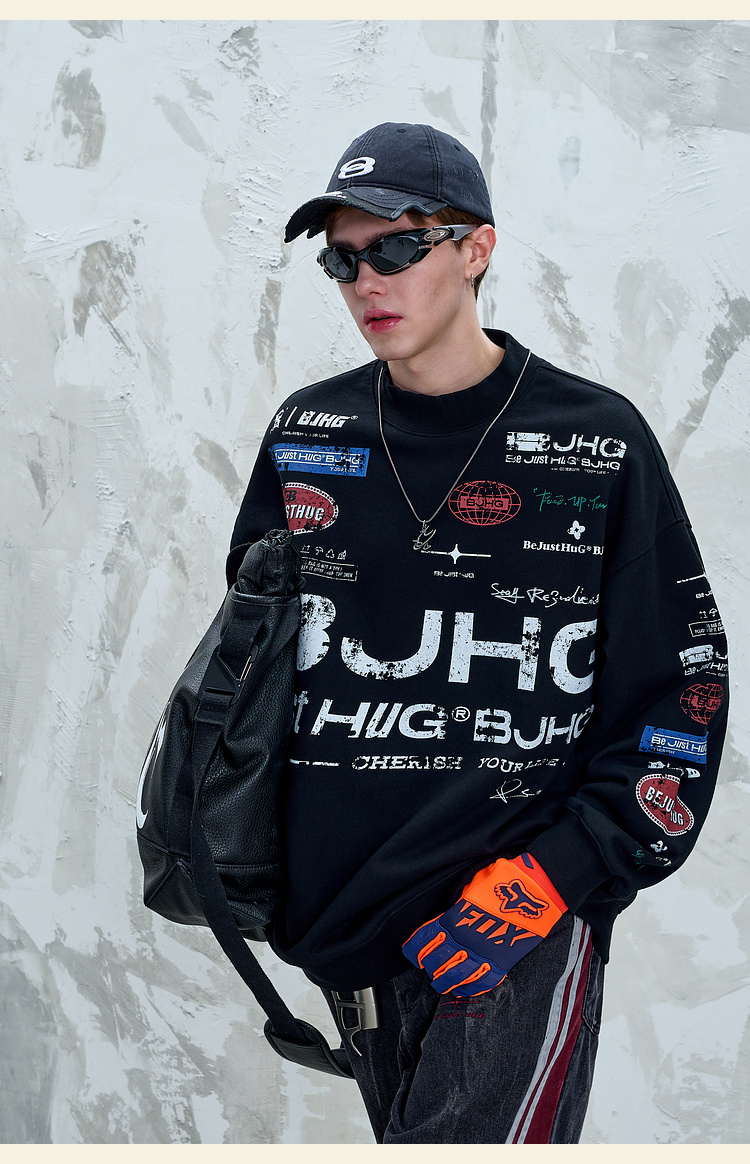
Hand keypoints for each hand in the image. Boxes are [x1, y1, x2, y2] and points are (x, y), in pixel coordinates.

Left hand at [402, 853, 565, 997]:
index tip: (412, 953)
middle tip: (428, 969)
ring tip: (440, 984)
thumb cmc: (507, 880)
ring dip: (446, 981)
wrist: (537, 890)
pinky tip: (464, 990)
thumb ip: (461, 900)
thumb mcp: (474, 882)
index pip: (427, 937)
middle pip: (440, 960)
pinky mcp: (503, 961)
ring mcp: (485, 953)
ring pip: (458, 975)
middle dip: (431, 966)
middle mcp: (467, 939)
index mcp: (456, 918)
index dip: (416, 947)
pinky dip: (473, 988)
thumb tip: (455, 908)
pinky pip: (484, 980)